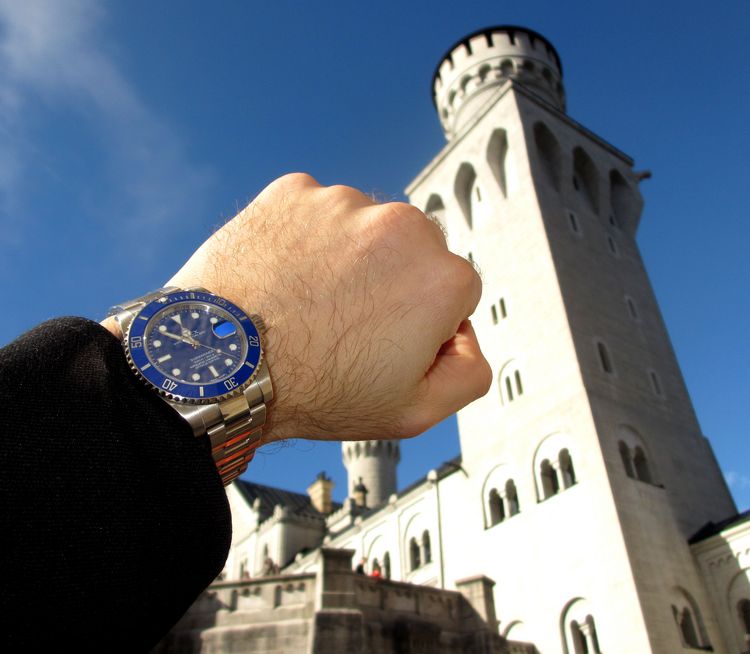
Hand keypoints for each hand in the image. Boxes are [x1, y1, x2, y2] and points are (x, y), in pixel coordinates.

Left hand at [166, 173, 491, 442]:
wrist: (222, 363)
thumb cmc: (310, 387)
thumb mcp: (414, 413)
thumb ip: (470, 373)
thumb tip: (468, 337)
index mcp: (439, 278)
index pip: (455, 289)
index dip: (423, 320)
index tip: (389, 338)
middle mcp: (399, 228)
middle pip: (413, 252)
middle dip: (392, 282)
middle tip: (348, 322)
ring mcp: (343, 204)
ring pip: (364, 229)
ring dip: (349, 257)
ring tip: (311, 301)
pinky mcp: (295, 192)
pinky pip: (316, 213)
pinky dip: (307, 237)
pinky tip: (288, 276)